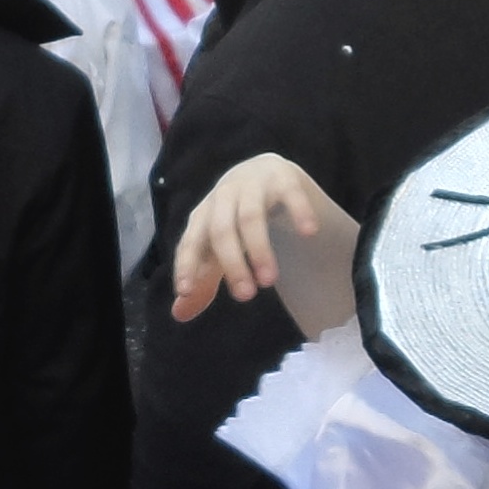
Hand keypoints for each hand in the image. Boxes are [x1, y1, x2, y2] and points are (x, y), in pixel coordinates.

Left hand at [173, 154, 358, 328]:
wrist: (265, 174)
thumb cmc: (236, 218)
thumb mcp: (218, 248)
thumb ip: (204, 280)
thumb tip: (179, 313)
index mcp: (204, 215)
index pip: (191, 241)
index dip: (187, 265)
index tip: (187, 291)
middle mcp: (223, 196)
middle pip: (221, 230)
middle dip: (232, 264)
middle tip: (246, 296)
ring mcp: (253, 184)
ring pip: (251, 217)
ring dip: (258, 250)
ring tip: (269, 280)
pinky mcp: (283, 177)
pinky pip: (290, 194)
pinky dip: (299, 211)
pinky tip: (308, 233)